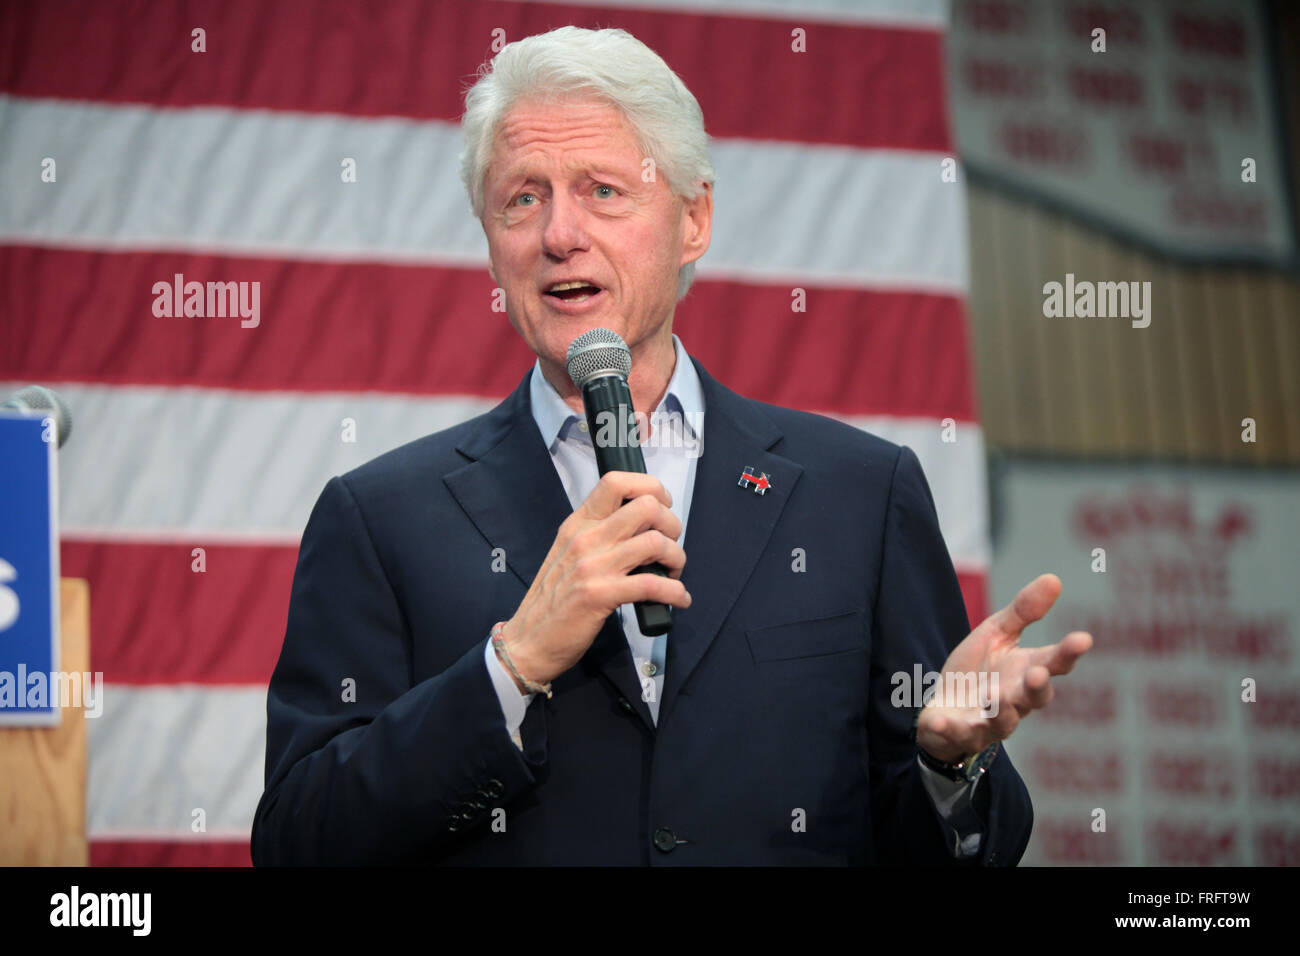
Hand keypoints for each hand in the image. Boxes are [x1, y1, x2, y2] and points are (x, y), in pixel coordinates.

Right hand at [501, 471, 690, 688]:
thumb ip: (599, 536)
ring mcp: (592, 566)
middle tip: (670, 546)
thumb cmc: (553, 601)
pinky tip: (678, 599)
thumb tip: (641, 529)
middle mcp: (586, 538)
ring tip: (673, 574)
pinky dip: (675, 592)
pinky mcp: (600, 595)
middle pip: (647, 507)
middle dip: (672, 525)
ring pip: (655, 542)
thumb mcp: (569, 555)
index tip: (663, 506)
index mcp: (578, 524)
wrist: (528, 641)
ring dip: (677, 558)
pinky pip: (652, 584)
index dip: (650, 487)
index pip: (616, 482)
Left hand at [915, 573, 1091, 762]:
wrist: (943, 709)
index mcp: (1026, 673)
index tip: (1083, 639)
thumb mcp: (996, 634)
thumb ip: (1023, 612)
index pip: (1054, 663)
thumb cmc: (977, 671)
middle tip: (1038, 674)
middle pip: (1034, 698)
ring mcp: (989, 722)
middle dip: (1037, 687)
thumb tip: (1054, 578)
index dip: (1069, 653)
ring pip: (1002, 722)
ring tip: (992, 694)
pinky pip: (958, 734)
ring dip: (999, 710)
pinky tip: (942, 721)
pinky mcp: (961, 734)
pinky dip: (951, 729)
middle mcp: (1015, 701)